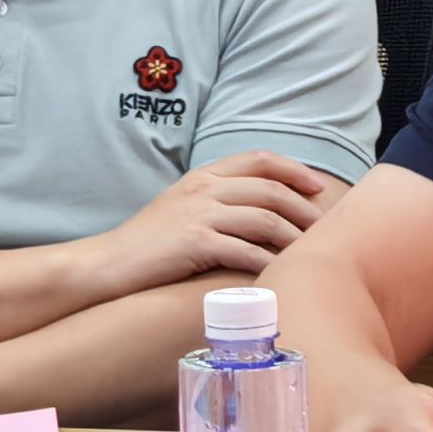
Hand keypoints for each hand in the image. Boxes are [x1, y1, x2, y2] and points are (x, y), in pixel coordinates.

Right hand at [93, 150, 332, 295]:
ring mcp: (199, 214)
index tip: (318, 187)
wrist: (107, 264)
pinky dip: (269, 262)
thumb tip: (266, 210)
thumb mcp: (184, 207)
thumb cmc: (149, 243)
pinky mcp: (195, 243)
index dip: (294, 170)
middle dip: (304, 208)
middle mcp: (204, 188)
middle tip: (325, 228)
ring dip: (294, 237)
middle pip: (270, 190)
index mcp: (204, 175)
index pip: (260, 159)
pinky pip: (245, 250)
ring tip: (310, 253)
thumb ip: (220, 199)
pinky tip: (282, 273)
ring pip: (265, 220)